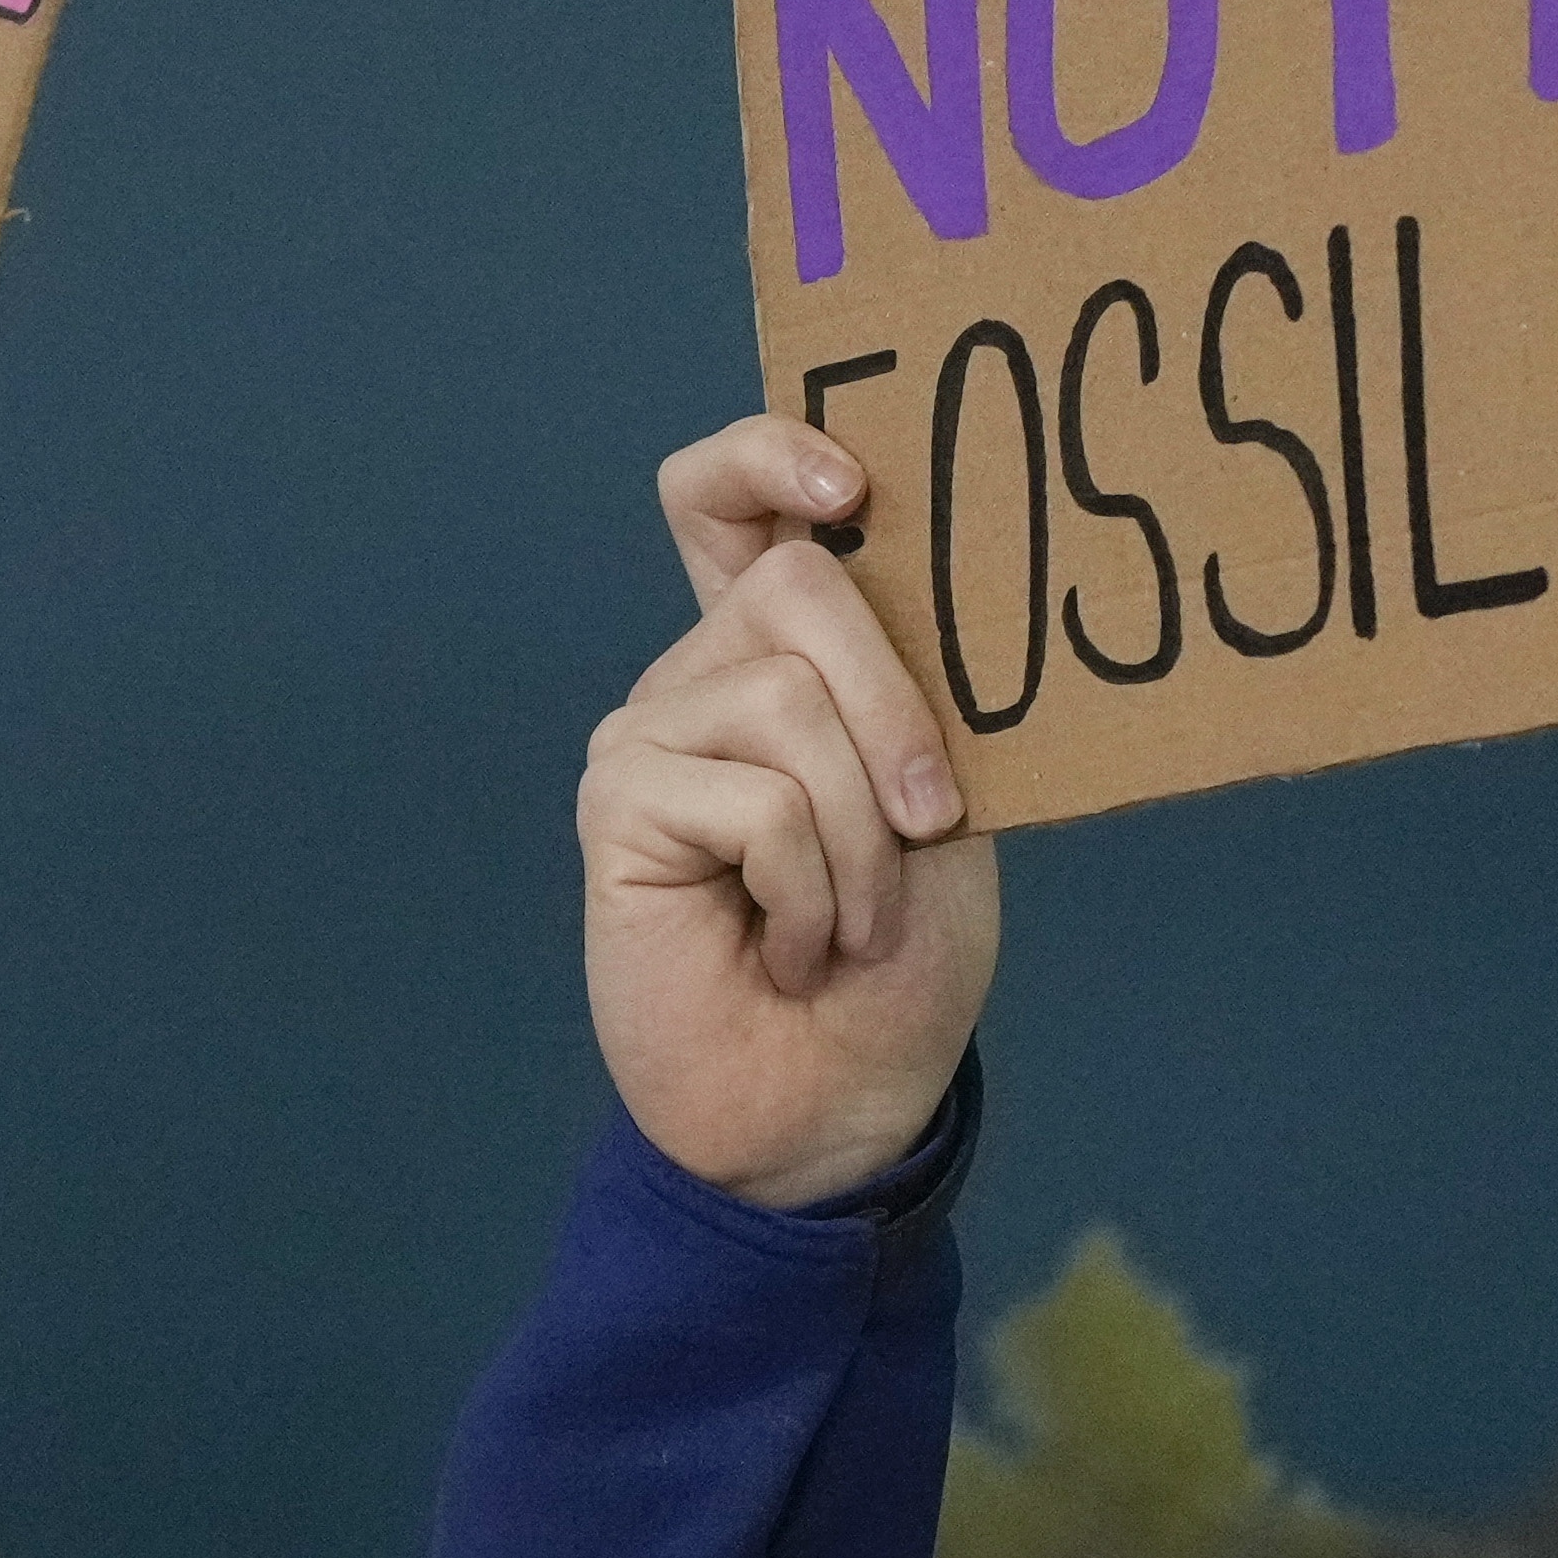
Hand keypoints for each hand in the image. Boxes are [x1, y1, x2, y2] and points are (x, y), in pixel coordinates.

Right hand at [578, 414, 1000, 1208]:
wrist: (837, 1101)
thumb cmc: (899, 955)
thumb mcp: (940, 799)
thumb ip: (909, 690)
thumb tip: (906, 575)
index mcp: (778, 654)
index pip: (723, 499)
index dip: (770, 455)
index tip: (850, 487)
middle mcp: (700, 674)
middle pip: (798, 584)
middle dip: (898, 706)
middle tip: (935, 824)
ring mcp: (647, 735)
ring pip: (788, 702)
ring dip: (864, 836)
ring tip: (852, 922)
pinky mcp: (617, 805)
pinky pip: (755, 798)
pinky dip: (812, 887)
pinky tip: (791, 946)